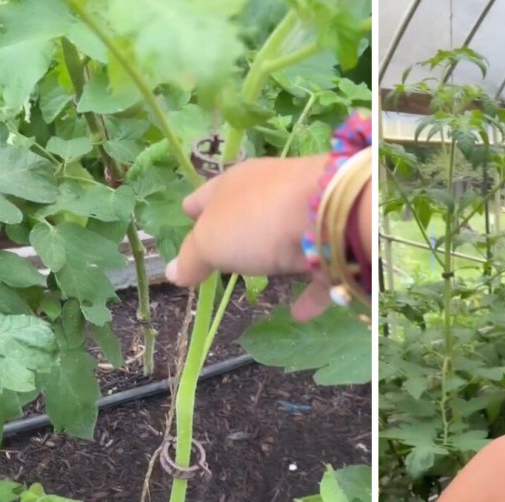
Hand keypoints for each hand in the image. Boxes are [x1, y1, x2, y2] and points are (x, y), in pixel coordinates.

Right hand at [166, 155, 334, 321]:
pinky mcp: (332, 244)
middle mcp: (271, 193)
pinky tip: (299, 314)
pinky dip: (307, 293)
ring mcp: (305, 216)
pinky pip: (316, 274)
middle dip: (234, 229)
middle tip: (222, 252)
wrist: (333, 215)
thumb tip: (171, 273)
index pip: (206, 194)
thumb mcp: (210, 242)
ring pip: (283, 237)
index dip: (194, 207)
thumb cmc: (258, 221)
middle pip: (245, 212)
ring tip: (262, 276)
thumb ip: (191, 259)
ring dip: (274, 255)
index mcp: (235, 184)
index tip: (187, 214)